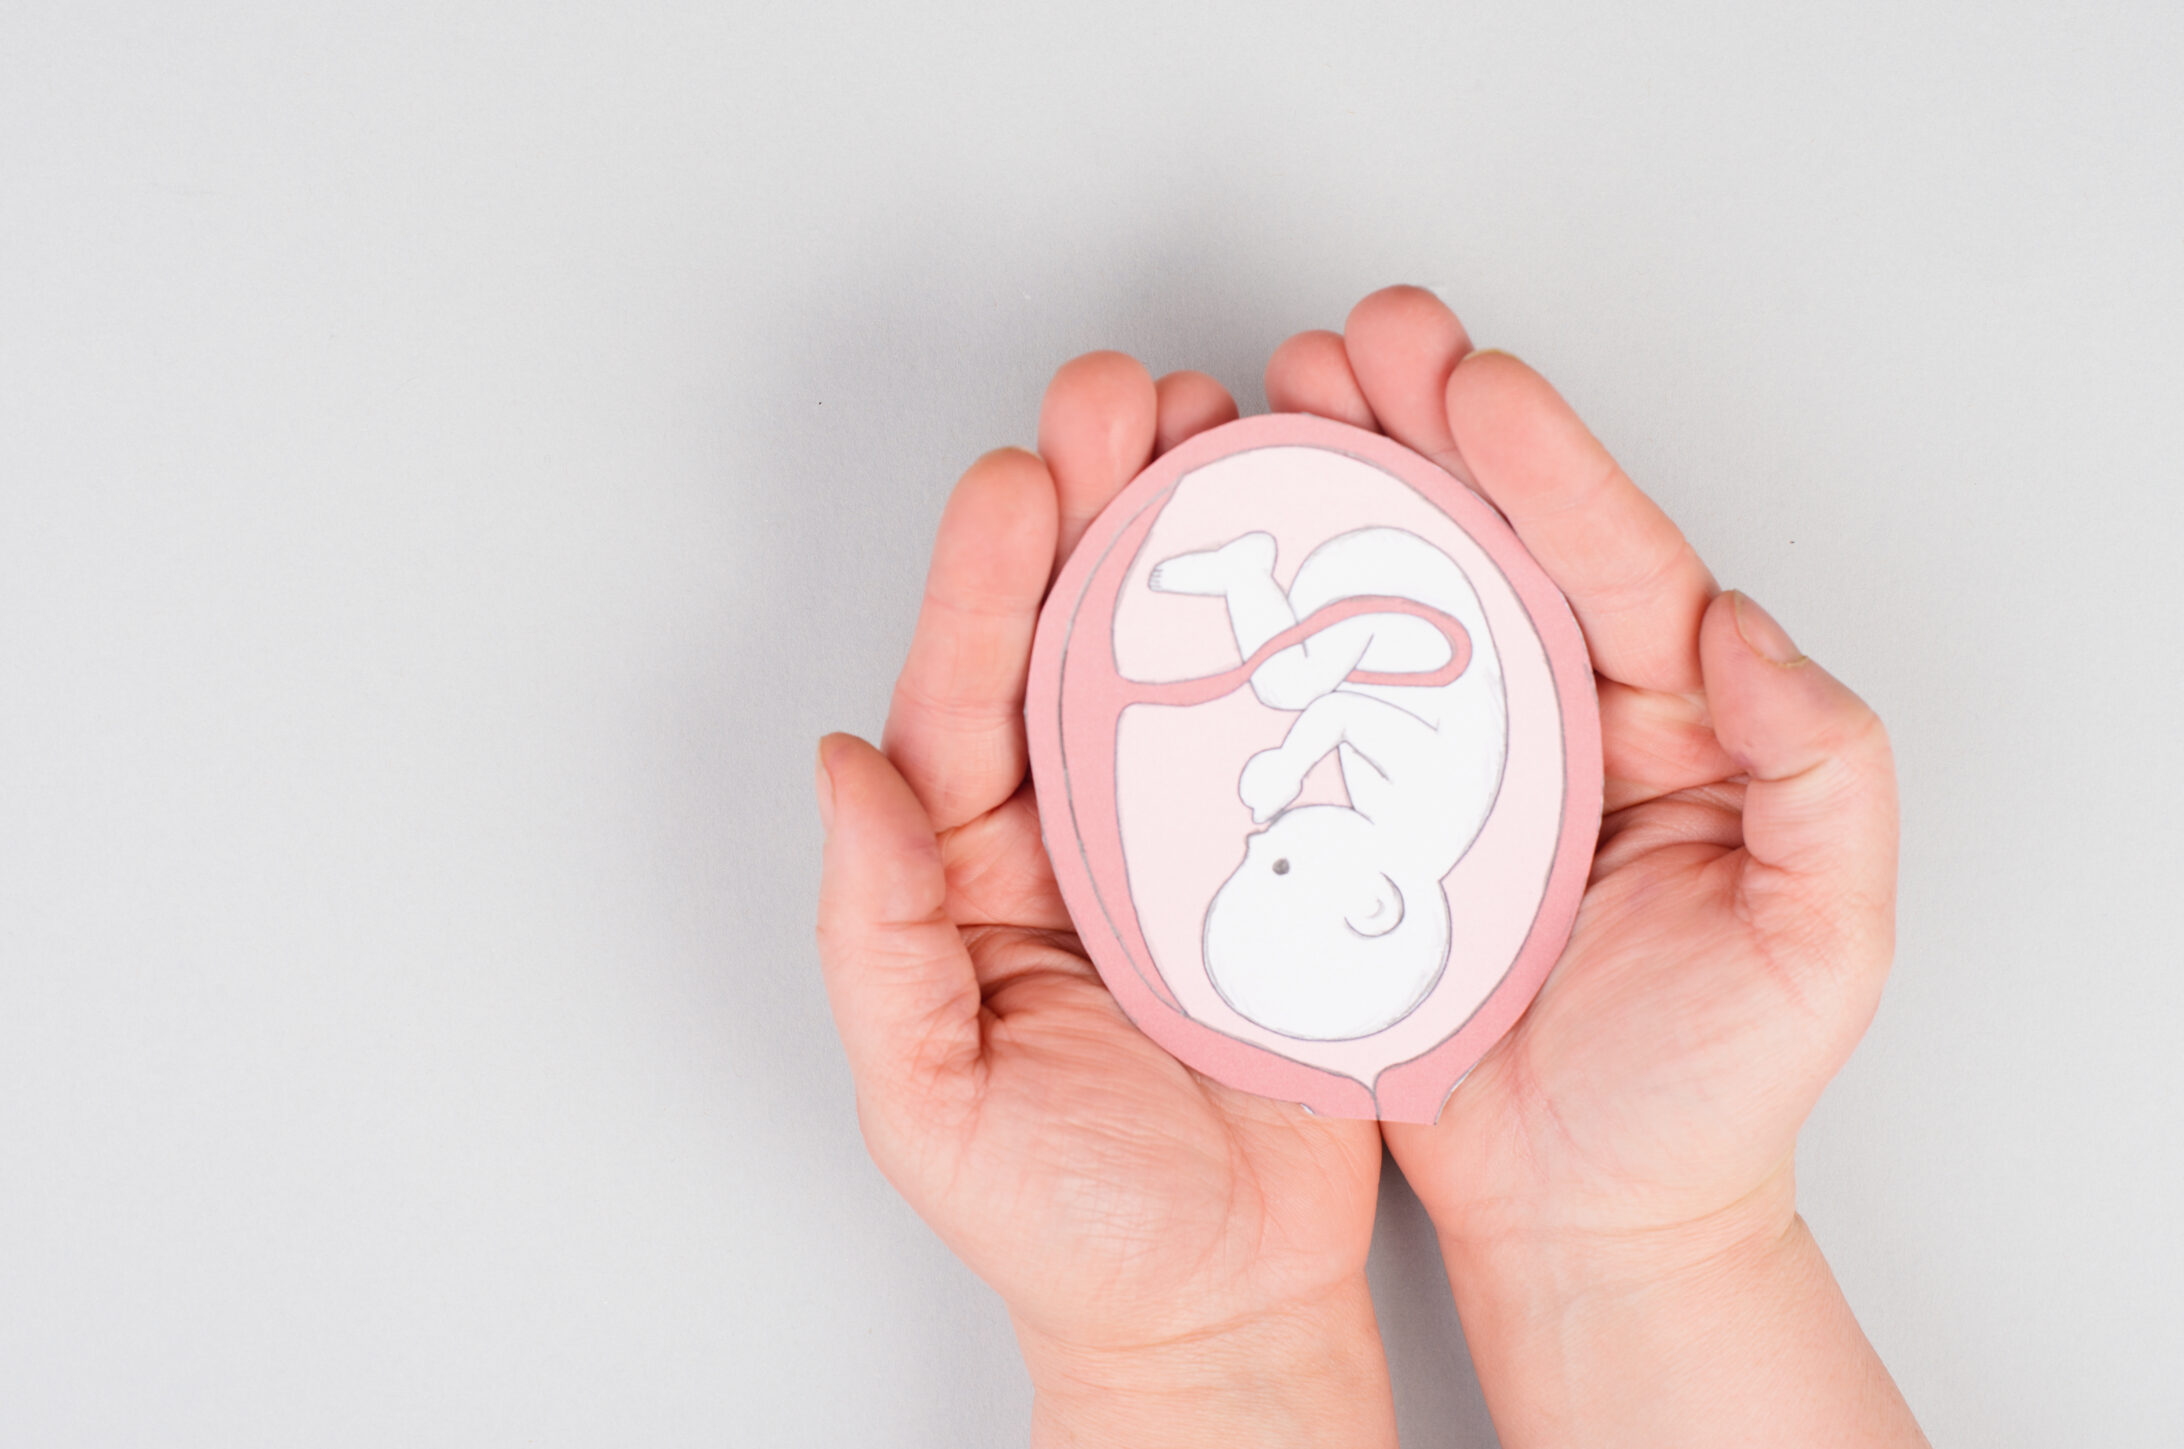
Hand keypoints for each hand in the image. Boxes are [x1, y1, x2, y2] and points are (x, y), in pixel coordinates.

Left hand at [814, 357, 1393, 1446]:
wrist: (1218, 1314)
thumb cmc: (1064, 1226)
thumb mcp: (930, 1098)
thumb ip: (871, 930)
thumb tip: (838, 764)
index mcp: (972, 866)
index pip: (968, 696)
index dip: (986, 580)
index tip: (1016, 476)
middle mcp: (1077, 825)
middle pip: (1079, 634)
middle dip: (1095, 503)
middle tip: (1128, 394)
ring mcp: (1192, 834)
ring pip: (1195, 654)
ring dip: (1209, 535)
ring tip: (1237, 423)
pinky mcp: (1300, 862)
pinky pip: (1307, 729)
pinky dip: (1323, 635)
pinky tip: (1349, 548)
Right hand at [1321, 289, 1920, 1445]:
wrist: (1589, 1220)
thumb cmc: (1711, 1097)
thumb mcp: (1820, 944)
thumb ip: (1824, 777)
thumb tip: (1746, 628)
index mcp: (1664, 719)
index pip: (1609, 561)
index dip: (1544, 465)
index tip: (1472, 382)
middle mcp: (1546, 720)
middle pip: (1479, 540)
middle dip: (1411, 426)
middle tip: (1341, 346)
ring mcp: (1440, 769)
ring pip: (1375, 600)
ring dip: (1317, 494)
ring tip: (1247, 411)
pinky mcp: (1350, 830)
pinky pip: (1296, 708)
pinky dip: (1245, 627)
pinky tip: (1188, 568)